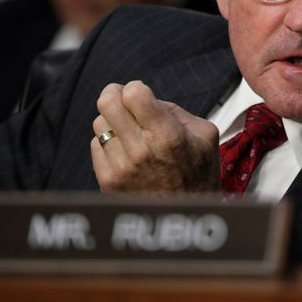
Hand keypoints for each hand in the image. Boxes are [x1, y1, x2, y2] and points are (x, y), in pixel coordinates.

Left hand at [91, 80, 219, 192]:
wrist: (186, 214)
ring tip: (130, 131)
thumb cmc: (198, 173)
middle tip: (124, 98)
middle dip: (115, 94)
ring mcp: (120, 167)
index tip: (142, 94)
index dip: (136, 87)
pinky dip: (109, 143)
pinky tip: (126, 151)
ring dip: (113, 121)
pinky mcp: (107, 181)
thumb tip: (147, 100)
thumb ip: (176, 110)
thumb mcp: (205, 135)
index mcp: (167, 135)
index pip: (133, 93)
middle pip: (107, 103)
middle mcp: (141, 150)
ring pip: (100, 123)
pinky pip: (96, 145)